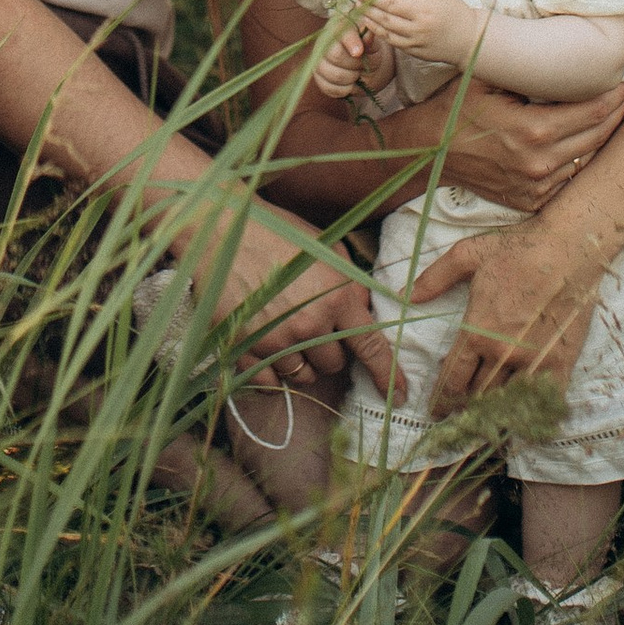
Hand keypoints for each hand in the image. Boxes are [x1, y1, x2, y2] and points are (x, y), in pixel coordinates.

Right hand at [205, 213, 397, 397]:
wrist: (224, 231)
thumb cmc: (278, 234)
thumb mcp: (327, 249)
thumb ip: (351, 286)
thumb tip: (365, 315)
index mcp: (334, 298)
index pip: (370, 347)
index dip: (387, 374)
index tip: (399, 393)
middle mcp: (308, 325)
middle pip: (334, 365)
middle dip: (330, 350)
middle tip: (313, 325)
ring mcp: (274, 340)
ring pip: (303, 375)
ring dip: (301, 361)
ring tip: (287, 331)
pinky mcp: (244, 348)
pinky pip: (269, 384)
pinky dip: (272, 374)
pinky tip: (268, 350)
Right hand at [309, 23, 370, 104]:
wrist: (363, 65)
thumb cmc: (368, 50)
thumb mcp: (372, 44)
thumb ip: (370, 41)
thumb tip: (368, 34)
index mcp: (337, 28)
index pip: (341, 34)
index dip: (351, 43)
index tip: (359, 52)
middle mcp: (323, 43)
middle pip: (336, 56)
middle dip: (355, 64)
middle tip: (363, 64)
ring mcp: (319, 62)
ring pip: (334, 75)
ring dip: (352, 77)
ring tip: (358, 73)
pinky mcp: (319, 79)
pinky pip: (331, 88)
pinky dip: (346, 89)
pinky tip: (351, 82)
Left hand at [362, 0, 474, 63]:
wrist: (468, 39)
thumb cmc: (452, 11)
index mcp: (429, 1)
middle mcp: (422, 19)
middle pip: (390, 7)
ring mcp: (417, 36)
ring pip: (387, 24)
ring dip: (369, 14)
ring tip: (359, 6)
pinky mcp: (414, 50)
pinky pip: (390, 39)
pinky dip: (377, 29)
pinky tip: (369, 22)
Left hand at [406, 194, 622, 418]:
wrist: (571, 247)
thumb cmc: (518, 248)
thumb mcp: (468, 254)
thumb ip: (434, 278)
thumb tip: (404, 296)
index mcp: (477, 331)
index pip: (452, 379)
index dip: (441, 401)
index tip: (436, 412)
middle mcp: (503, 353)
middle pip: (477, 396)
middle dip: (465, 410)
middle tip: (459, 418)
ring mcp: (534, 361)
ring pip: (508, 402)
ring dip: (494, 414)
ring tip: (486, 423)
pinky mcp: (561, 363)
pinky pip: (544, 402)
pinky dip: (531, 415)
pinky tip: (523, 423)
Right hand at [435, 76, 623, 214]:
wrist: (431, 151)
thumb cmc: (459, 108)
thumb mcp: (490, 80)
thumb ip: (527, 72)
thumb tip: (565, 56)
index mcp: (533, 130)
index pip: (593, 113)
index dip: (616, 97)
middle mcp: (540, 163)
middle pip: (599, 138)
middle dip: (620, 115)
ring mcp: (536, 187)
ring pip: (588, 162)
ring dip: (606, 140)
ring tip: (619, 118)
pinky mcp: (531, 201)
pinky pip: (570, 181)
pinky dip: (582, 162)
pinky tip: (589, 144)